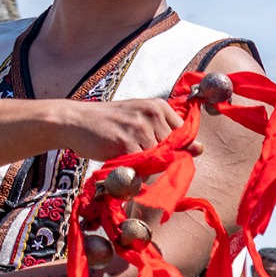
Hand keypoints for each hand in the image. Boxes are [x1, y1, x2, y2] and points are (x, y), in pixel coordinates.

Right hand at [59, 96, 184, 162]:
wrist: (74, 120)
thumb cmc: (108, 122)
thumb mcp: (139, 118)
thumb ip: (168, 133)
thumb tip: (201, 149)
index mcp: (159, 106)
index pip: (183, 135)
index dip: (169, 146)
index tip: (150, 144)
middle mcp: (152, 114)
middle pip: (171, 149)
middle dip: (156, 155)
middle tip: (132, 147)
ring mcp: (140, 129)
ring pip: (158, 160)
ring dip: (144, 164)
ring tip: (124, 151)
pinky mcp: (127, 144)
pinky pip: (142, 167)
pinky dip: (134, 170)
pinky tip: (120, 159)